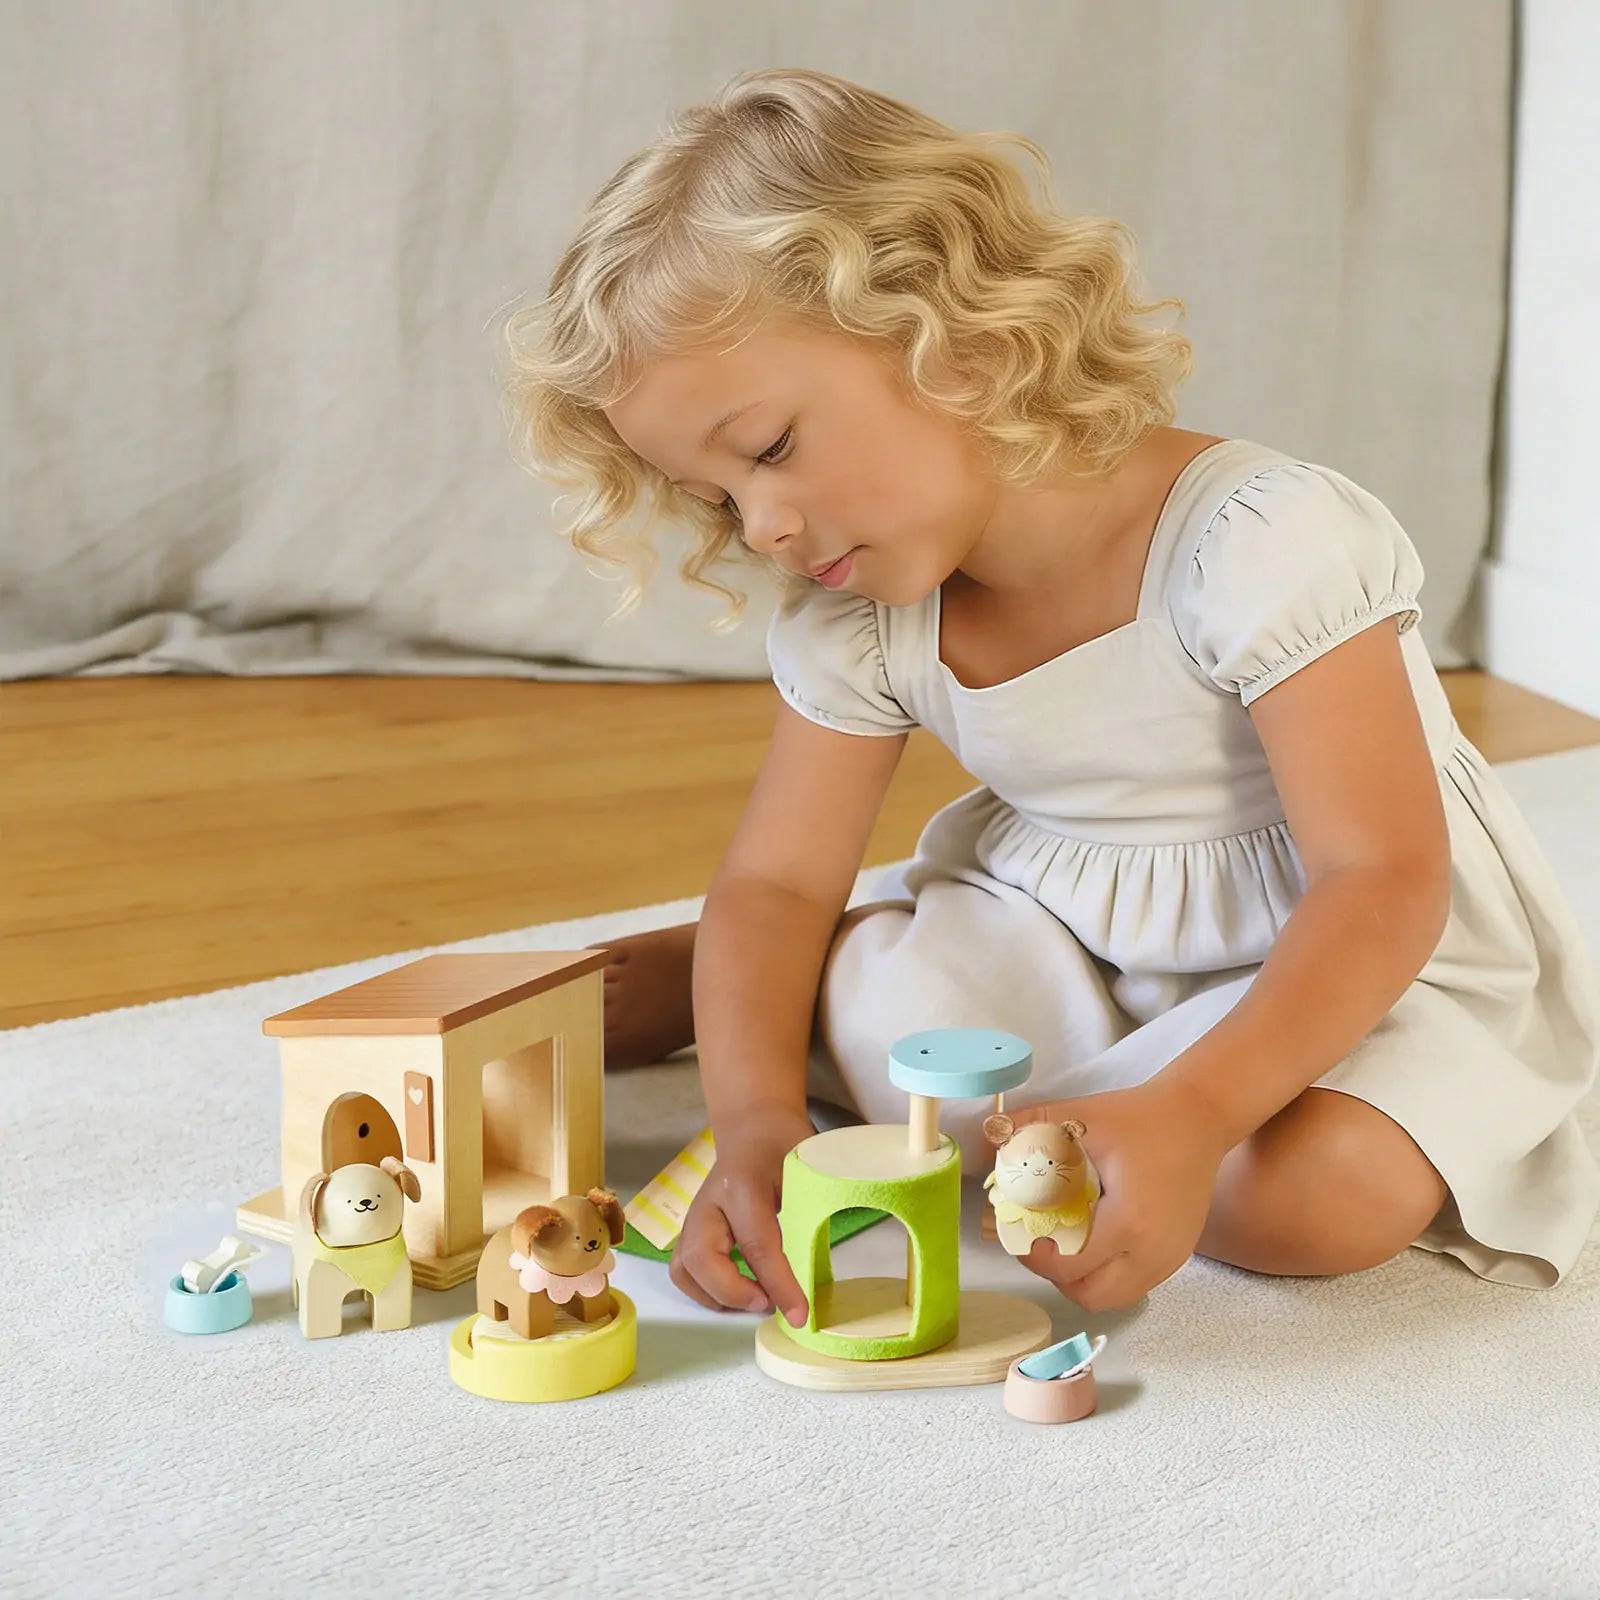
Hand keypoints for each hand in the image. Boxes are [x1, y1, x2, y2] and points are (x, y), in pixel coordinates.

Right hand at [669, 1106, 813, 1325]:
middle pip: (702, 1259)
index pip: (757, 1243)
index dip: (779, 1284)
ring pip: (685, 1269)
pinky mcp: (690, 1229)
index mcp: (743, 1184)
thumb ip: (811, 1212)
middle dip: (735, 1293)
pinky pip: (684, 1270)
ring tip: (755, 1299)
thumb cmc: (784, 1145)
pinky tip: (738, 1292)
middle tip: (771, 1303)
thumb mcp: (807, 1170)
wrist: (754, 1126)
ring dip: (716, 1297)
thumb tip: (820, 1271)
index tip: (800, 1315)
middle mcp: (709, 1202)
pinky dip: (705, 1291)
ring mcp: (694, 1216)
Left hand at [1005, 1078, 1231, 1311]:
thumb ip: (1029, 1126)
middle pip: (1093, 1295)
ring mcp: (1170, 1256)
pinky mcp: (1179, 1253)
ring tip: (1066, 1247)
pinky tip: (1097, 1243)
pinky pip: (1137, 1284)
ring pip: (1117, 1296)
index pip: (1072, 1268)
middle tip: (1041, 1247)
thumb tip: (989, 1134)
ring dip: (1085, 1281)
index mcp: (1128, 1223)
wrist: (1200, 1116)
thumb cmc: (1142, 1117)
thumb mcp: (1080, 1118)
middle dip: (1058, 1278)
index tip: (1022, 1238)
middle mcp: (1153, 1251)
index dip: (1038, 1261)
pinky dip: (1110, 1275)